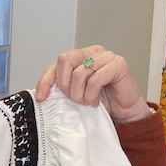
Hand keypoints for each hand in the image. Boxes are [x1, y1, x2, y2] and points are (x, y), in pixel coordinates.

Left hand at [34, 46, 150, 122]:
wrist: (124, 112)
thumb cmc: (102, 101)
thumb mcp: (75, 93)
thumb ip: (62, 87)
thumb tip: (41, 93)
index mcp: (81, 56)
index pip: (57, 63)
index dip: (46, 80)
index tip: (42, 97)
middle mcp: (93, 52)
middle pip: (65, 60)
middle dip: (66, 86)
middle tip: (76, 99)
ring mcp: (107, 56)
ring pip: (80, 72)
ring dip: (80, 94)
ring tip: (88, 101)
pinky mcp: (118, 64)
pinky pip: (95, 79)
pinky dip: (92, 94)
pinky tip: (96, 101)